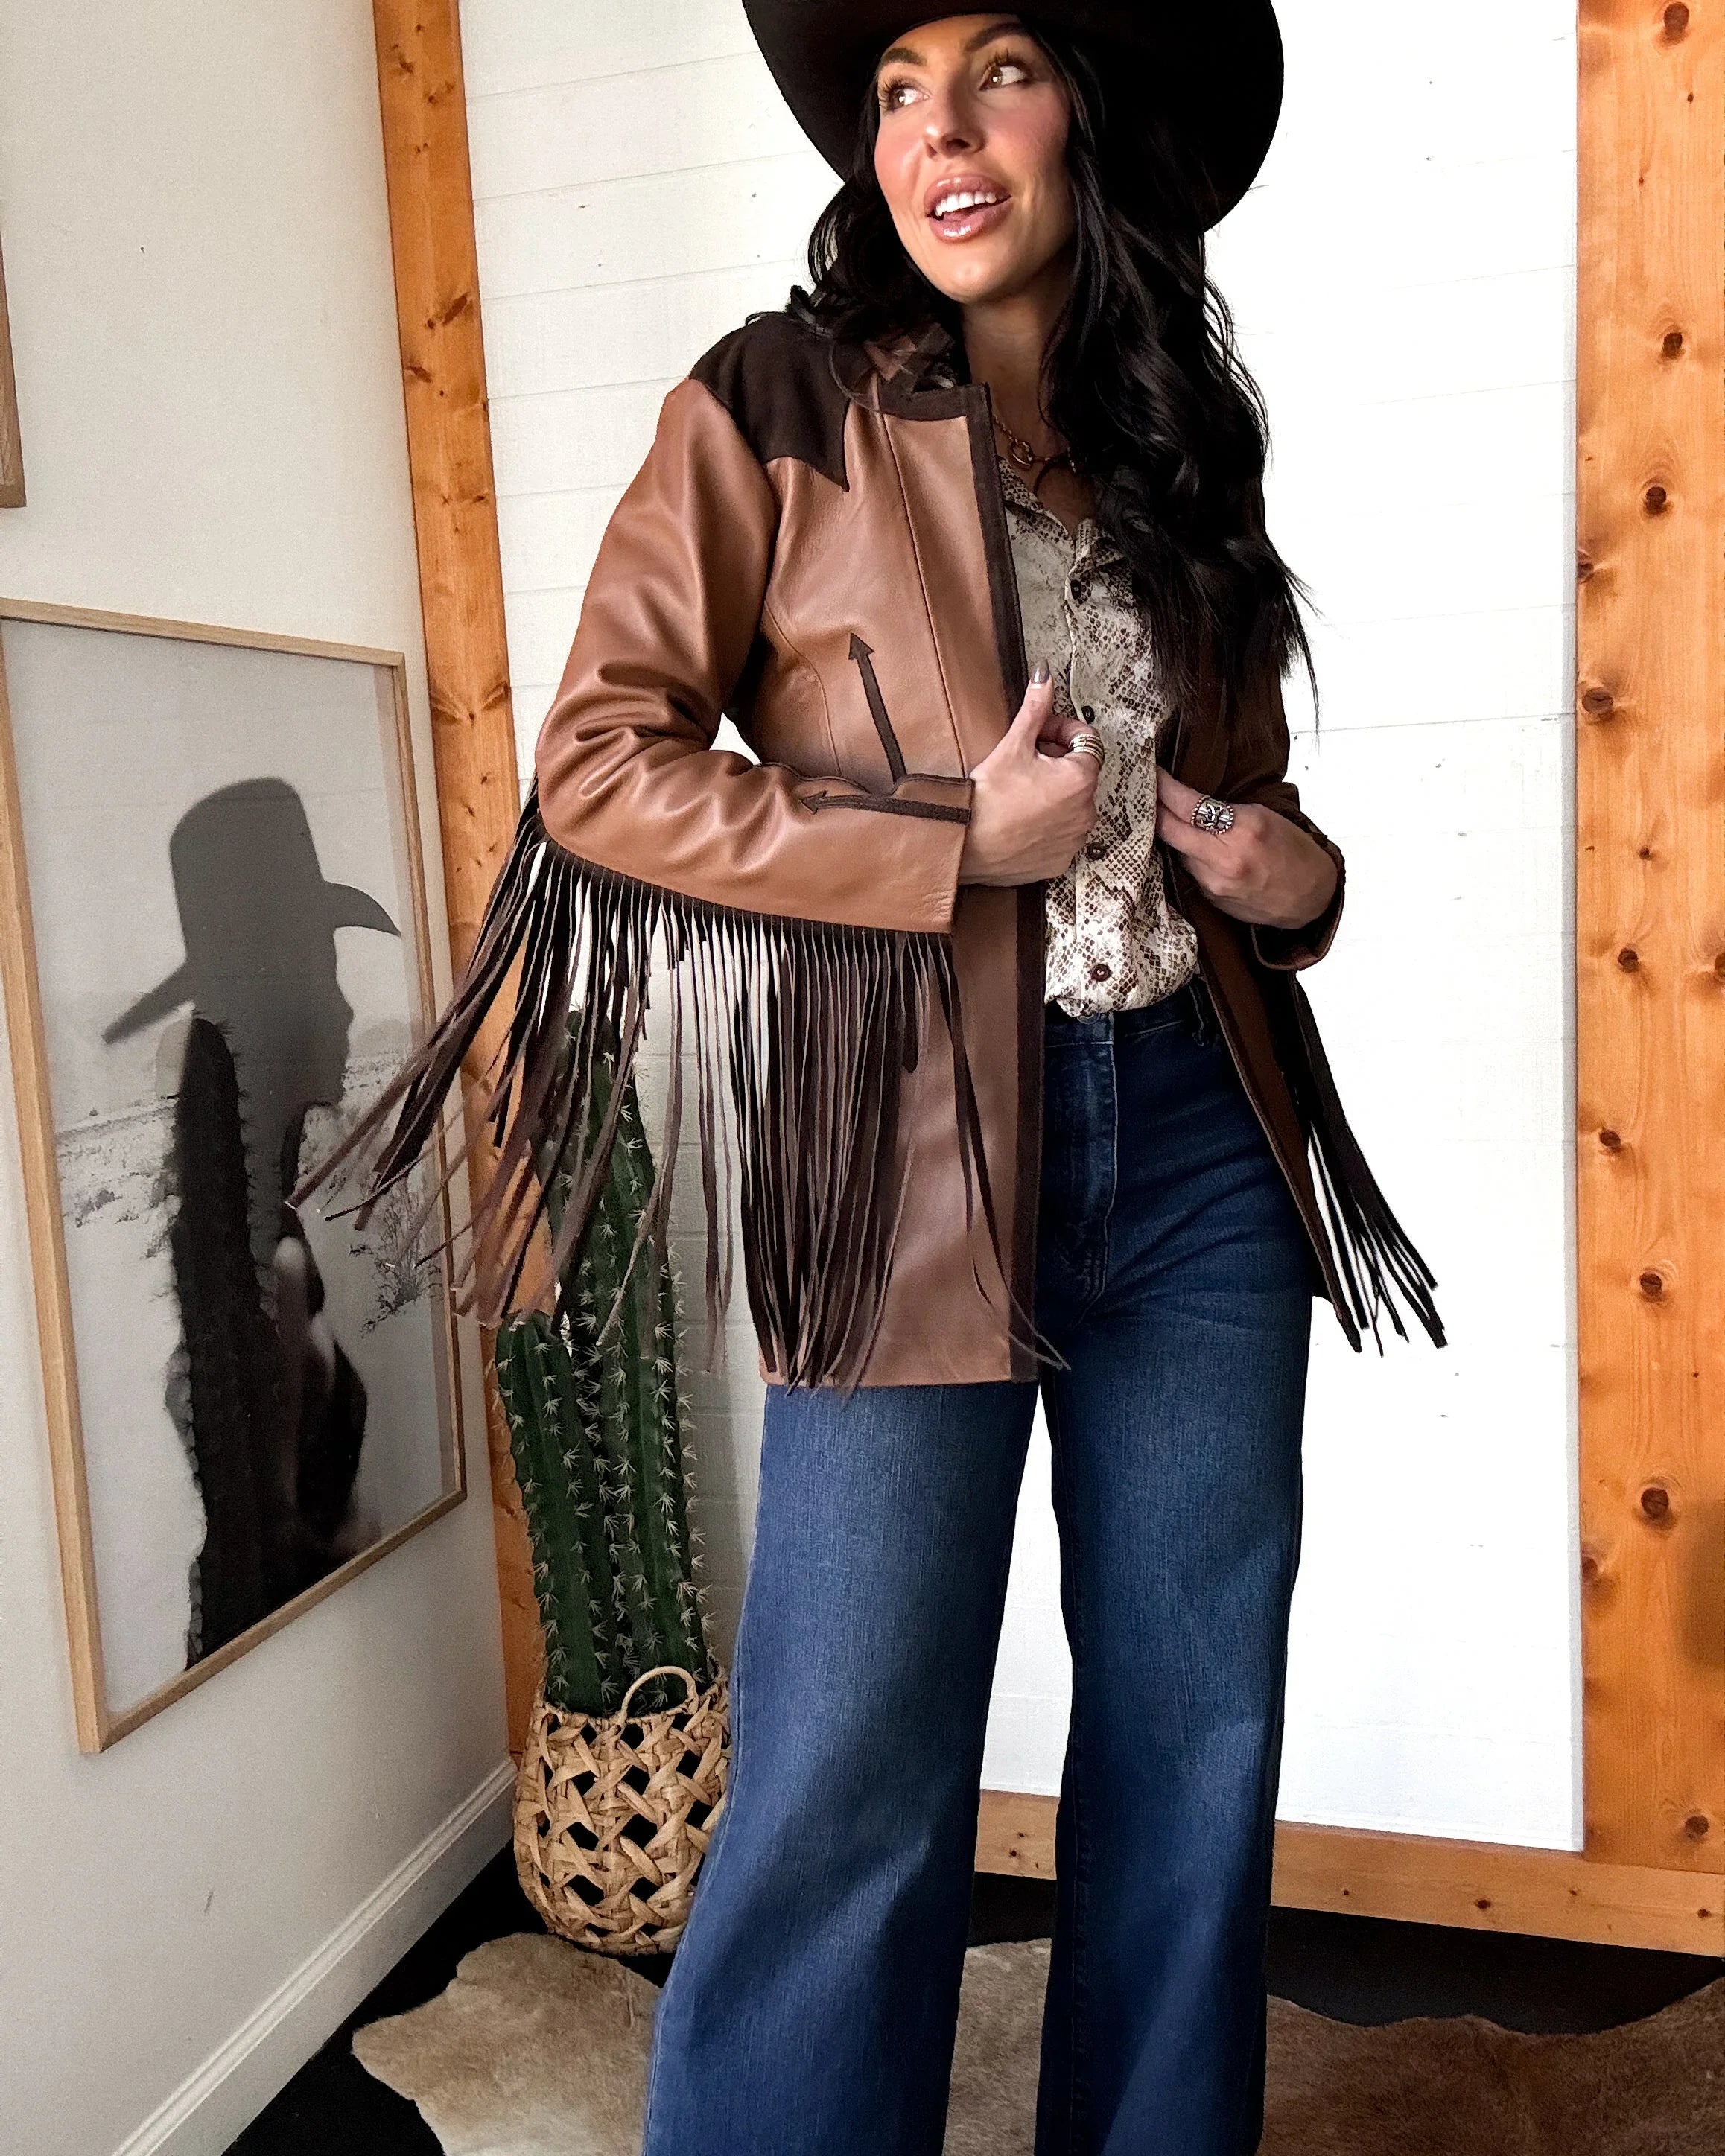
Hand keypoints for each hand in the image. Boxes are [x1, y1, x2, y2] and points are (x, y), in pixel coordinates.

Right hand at [959, 669, 1098, 886]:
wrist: (963, 844)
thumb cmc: (986, 799)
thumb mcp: (1012, 745)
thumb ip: (1035, 708)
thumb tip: (1044, 677)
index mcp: (1080, 779)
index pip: (1086, 740)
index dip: (1061, 731)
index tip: (1041, 733)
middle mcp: (1086, 811)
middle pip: (1079, 773)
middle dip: (1057, 761)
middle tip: (1026, 761)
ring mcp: (1075, 839)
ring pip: (1072, 804)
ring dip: (1054, 793)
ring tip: (1022, 791)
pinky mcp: (1061, 860)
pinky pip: (1062, 834)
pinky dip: (1048, 823)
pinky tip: (1023, 817)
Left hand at [1155, 767, 1338, 929]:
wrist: (1311, 897)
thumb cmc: (1293, 851)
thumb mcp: (1264, 816)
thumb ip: (1225, 810)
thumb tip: (1187, 802)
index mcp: (1244, 829)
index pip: (1189, 805)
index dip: (1165, 788)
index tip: (1152, 774)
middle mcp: (1225, 858)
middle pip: (1170, 830)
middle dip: (1154, 809)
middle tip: (1145, 793)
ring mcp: (1214, 882)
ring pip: (1176, 851)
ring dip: (1171, 834)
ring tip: (1168, 817)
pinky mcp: (1210, 898)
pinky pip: (1188, 870)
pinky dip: (1188, 855)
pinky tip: (1193, 847)